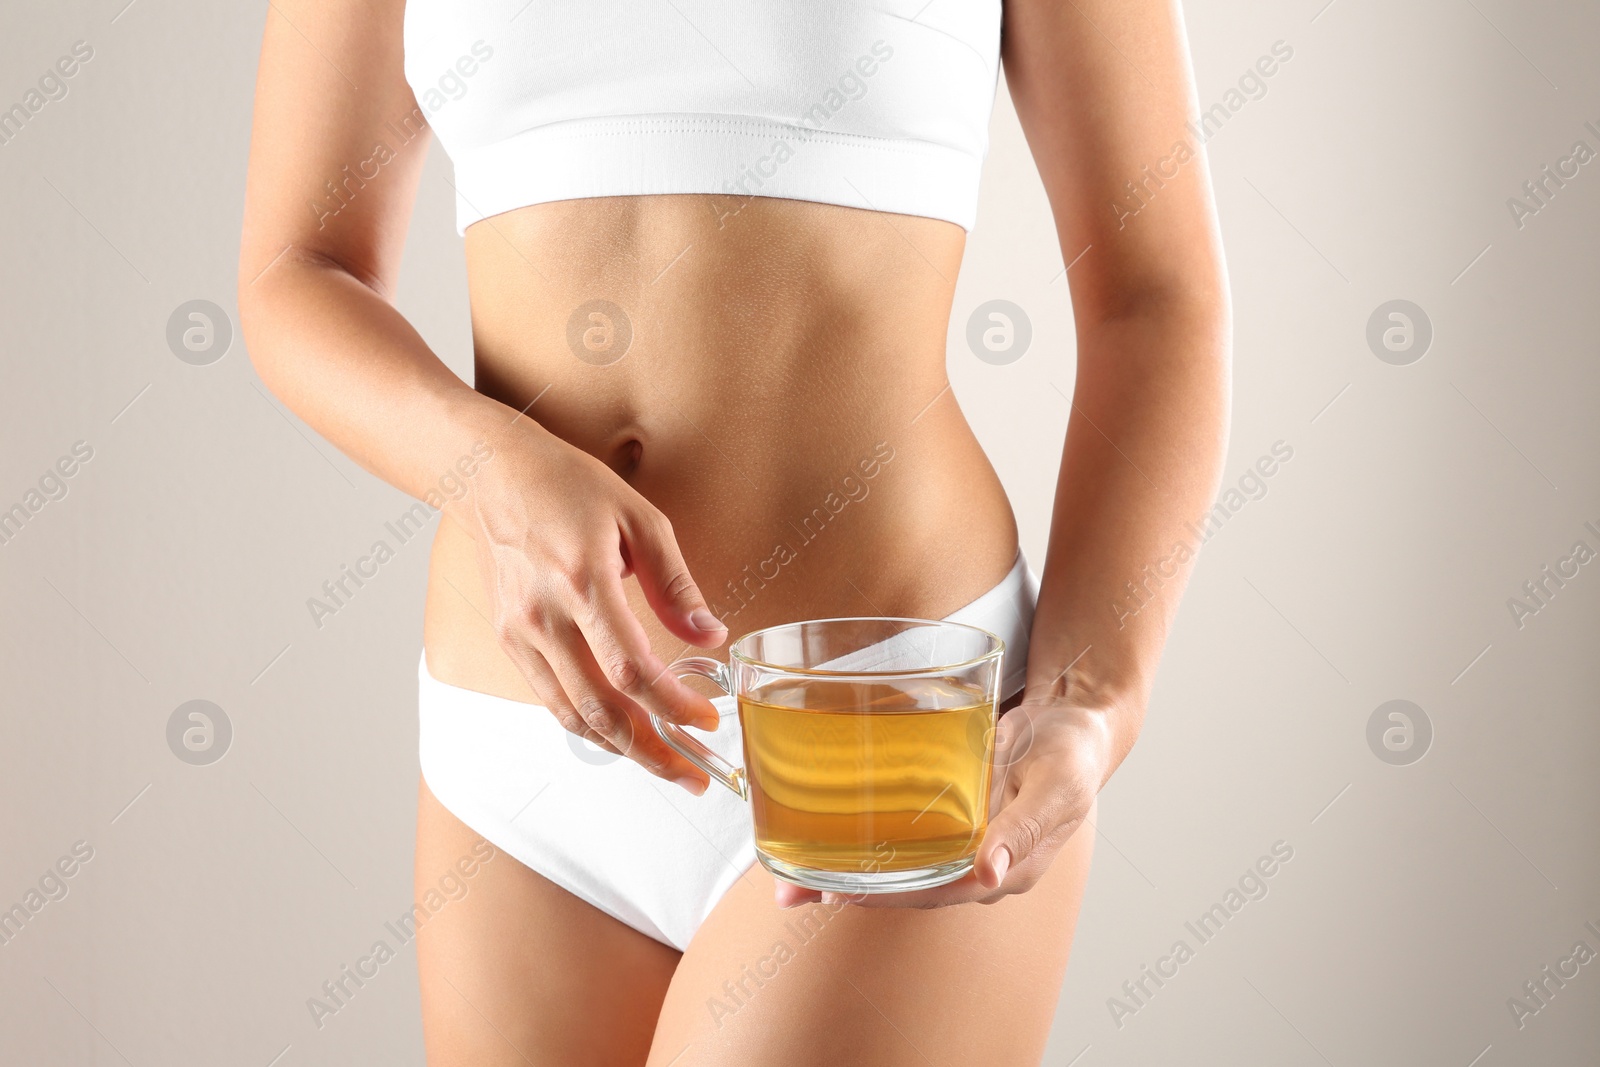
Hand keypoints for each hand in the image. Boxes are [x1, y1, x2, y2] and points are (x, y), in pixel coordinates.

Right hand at [459, 419, 727, 792]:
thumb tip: (711, 635)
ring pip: (573, 714)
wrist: (491, 474)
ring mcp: (521, 633)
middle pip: (602, 708)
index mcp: (582, 581)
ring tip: (665, 765)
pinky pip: (551, 699)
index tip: (707, 720)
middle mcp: (545, 616)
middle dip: (652, 751)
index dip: (673, 705)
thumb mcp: (640, 518)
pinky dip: (587, 726)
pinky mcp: (509, 640)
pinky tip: (621, 735)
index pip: (633, 667)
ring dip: (622, 749)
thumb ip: (675, 583)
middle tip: (693, 775)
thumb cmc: (569, 486)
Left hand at [773, 695, 1118, 908]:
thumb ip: (1024, 827)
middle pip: (906, 888)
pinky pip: (904, 836)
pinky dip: (867, 838)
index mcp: (1007, 868)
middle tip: (792, 888)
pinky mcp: (950, 816)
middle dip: (851, 889)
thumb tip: (987, 871)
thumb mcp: (1058, 783)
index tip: (839, 892)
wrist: (1076, 720)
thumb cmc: (1072, 751)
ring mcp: (962, 842)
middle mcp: (977, 864)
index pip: (935, 892)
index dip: (886, 896)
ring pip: (898, 866)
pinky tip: (826, 832)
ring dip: (849, 869)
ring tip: (790, 870)